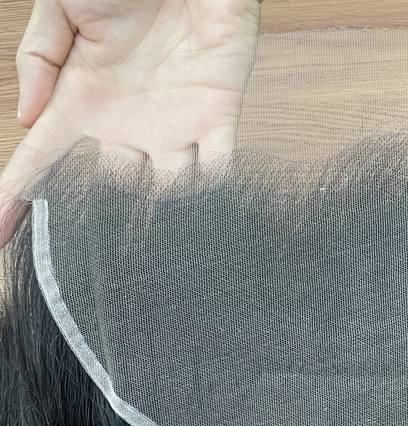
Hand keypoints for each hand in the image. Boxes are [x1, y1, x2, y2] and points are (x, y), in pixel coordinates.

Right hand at [0, 0, 262, 246]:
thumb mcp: (62, 8)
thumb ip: (39, 58)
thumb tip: (27, 119)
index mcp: (84, 102)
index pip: (43, 159)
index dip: (18, 197)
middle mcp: (128, 126)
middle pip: (114, 191)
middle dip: (110, 218)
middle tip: (108, 248)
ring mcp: (174, 127)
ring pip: (166, 191)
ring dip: (162, 217)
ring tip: (160, 249)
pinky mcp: (218, 118)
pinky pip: (217, 169)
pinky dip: (211, 195)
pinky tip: (203, 222)